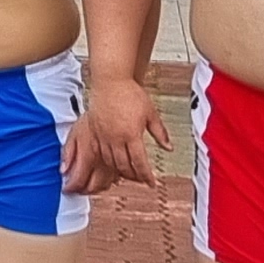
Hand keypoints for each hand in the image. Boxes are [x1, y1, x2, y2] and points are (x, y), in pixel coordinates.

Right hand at [64, 74, 163, 193]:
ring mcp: (103, 135)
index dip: (146, 176)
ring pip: (110, 162)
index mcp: (131, 134)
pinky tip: (113, 161)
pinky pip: (99, 153)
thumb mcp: (150, 113)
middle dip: (134, 176)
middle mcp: (115, 137)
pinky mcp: (94, 131)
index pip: (139, 163)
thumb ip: (160, 132)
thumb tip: (169, 147)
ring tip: (128, 172)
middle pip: (124, 166)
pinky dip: (107, 161)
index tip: (151, 182)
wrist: (110, 80)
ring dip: (120, 171)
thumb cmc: (130, 92)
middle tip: (141, 178)